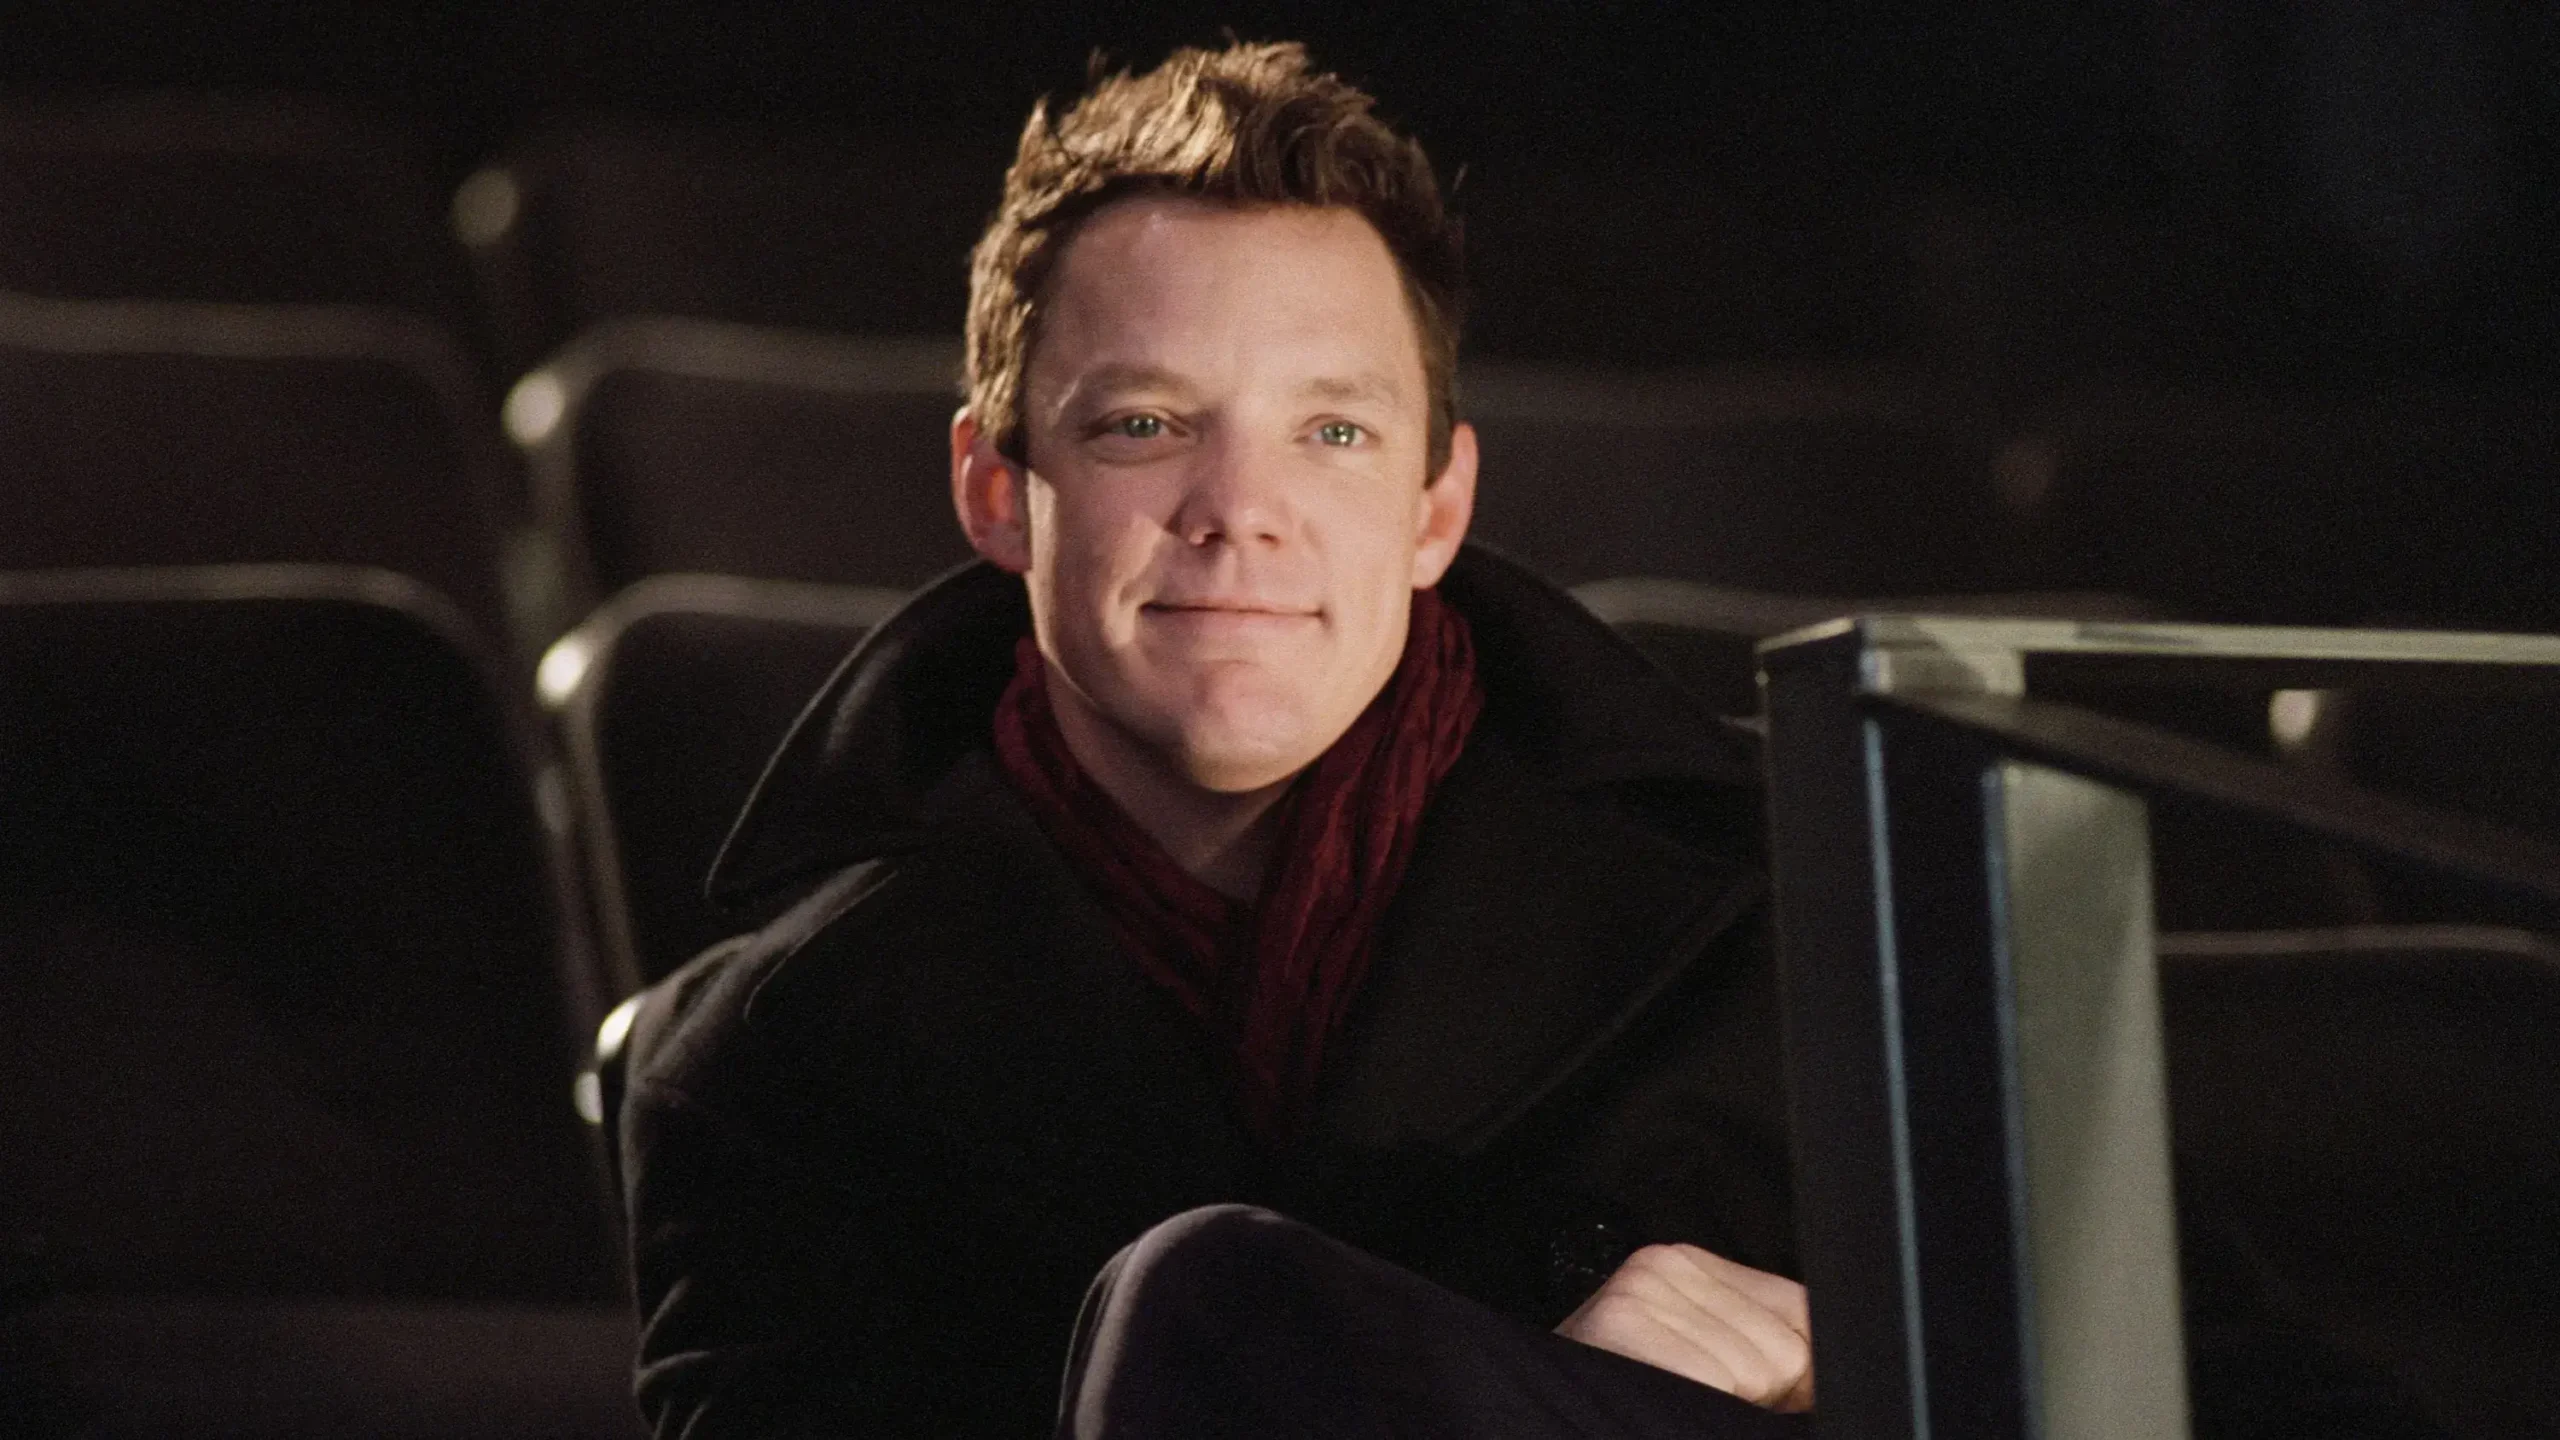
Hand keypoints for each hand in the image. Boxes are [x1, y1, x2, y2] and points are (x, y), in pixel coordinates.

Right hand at [1555, 1243, 1814, 1412]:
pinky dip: (1701, 1412)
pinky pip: (1718, 1384)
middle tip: (1697, 1404)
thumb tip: (1837, 1367)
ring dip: (1729, 1409)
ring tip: (1673, 1404)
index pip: (1803, 1312)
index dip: (1795, 1378)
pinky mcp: (1623, 1325)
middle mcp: (1663, 1265)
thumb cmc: (1624, 1400)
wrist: (1536, 1420)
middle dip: (1760, 1398)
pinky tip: (1660, 1405)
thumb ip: (1771, 1346)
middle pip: (1788, 1350)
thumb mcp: (1706, 1364)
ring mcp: (1640, 1291)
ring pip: (1760, 1373)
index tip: (1755, 1400)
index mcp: (1687, 1265)